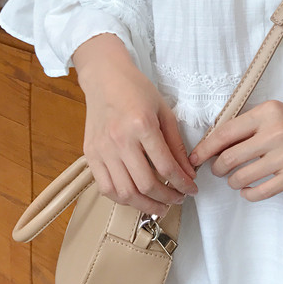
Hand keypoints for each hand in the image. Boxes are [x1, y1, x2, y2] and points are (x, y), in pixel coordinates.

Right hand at [74, 35, 197, 216]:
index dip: (182, 183)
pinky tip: (136, 198)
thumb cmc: (137, 90)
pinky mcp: (90, 155)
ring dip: (145, 205)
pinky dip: (122, 199)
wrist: (105, 78)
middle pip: (145, 184)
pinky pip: (105, 187)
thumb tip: (187, 172)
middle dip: (167, 198)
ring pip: (124, 192)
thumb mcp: (164, 112)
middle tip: (178, 200)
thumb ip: (176, 144)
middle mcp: (120, 140)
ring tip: (160, 206)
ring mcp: (102, 149)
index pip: (166, 166)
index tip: (192, 190)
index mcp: (142, 126)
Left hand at [188, 100, 282, 200]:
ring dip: (232, 181)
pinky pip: (261, 191)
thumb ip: (246, 125)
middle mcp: (275, 132)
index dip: (205, 148)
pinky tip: (247, 190)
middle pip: (230, 158)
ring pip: (242, 176)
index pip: (225, 133)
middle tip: (218, 170)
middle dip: (217, 168)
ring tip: (234, 179)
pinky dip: (248, 193)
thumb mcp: (272, 112)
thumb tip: (213, 144)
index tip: (196, 158)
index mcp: (266, 113)